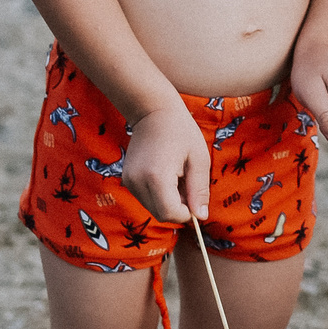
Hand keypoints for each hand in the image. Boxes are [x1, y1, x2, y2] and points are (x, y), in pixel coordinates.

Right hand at [122, 108, 212, 223]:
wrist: (153, 111)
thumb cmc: (181, 131)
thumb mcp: (199, 159)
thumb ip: (199, 190)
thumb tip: (200, 217)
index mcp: (157, 176)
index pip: (170, 213)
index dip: (187, 213)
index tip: (196, 199)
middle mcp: (138, 182)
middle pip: (161, 214)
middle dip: (179, 208)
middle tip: (188, 184)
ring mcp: (129, 181)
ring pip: (153, 208)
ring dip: (169, 202)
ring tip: (178, 177)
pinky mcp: (127, 179)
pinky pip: (146, 198)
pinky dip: (159, 195)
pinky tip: (167, 175)